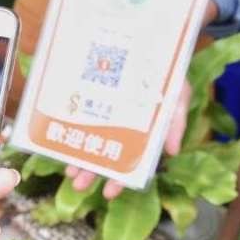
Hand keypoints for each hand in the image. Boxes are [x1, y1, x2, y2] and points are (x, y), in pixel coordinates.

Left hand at [68, 80, 191, 198]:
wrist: (148, 46)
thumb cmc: (166, 74)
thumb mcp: (178, 96)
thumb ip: (175, 123)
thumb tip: (173, 152)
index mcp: (142, 134)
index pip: (130, 163)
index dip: (121, 180)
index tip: (110, 193)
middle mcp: (122, 130)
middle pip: (106, 157)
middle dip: (92, 174)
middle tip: (79, 186)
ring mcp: (105, 117)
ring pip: (90, 143)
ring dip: (79, 159)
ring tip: (69, 172)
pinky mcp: (92, 102)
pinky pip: (79, 121)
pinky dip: (71, 131)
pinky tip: (61, 143)